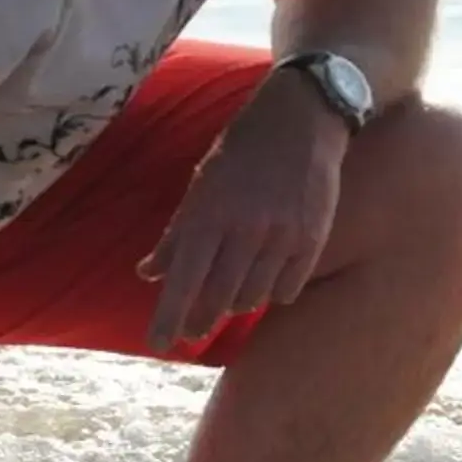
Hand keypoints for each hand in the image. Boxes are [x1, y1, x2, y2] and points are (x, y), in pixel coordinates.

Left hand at [139, 74, 344, 348]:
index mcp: (210, 212)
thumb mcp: (202, 182)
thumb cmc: (243, 148)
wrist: (304, 117)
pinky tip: (265, 283)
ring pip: (253, 298)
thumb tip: (148, 273)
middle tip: (192, 331)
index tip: (157, 344)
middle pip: (218, 298)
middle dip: (200, 320)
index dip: (169, 316)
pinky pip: (287, 290)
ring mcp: (283, 236)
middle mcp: (246, 229)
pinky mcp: (313, 239)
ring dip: (235, 304)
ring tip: (229, 296)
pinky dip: (271, 293)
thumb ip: (177, 233)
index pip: (184, 279)